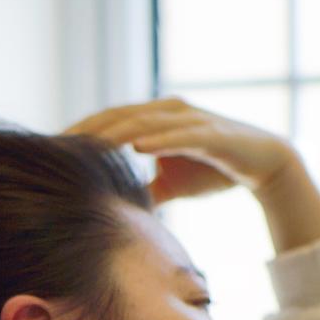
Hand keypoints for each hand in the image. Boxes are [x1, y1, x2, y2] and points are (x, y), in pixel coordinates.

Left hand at [60, 96, 300, 206]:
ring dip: (117, 132)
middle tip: (60, 145)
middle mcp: (169, 110)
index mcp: (156, 118)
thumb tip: (121, 209)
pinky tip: (137, 147)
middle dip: (89, 130)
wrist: (264, 164)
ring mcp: (190, 118)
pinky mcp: (211, 132)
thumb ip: (146, 189)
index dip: (82, 132)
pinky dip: (158, 139)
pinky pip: (180, 134)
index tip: (54, 148)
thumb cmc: (214, 170)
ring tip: (89, 145)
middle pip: (120, 116)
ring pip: (146, 122)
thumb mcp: (172, 183)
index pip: (110, 120)